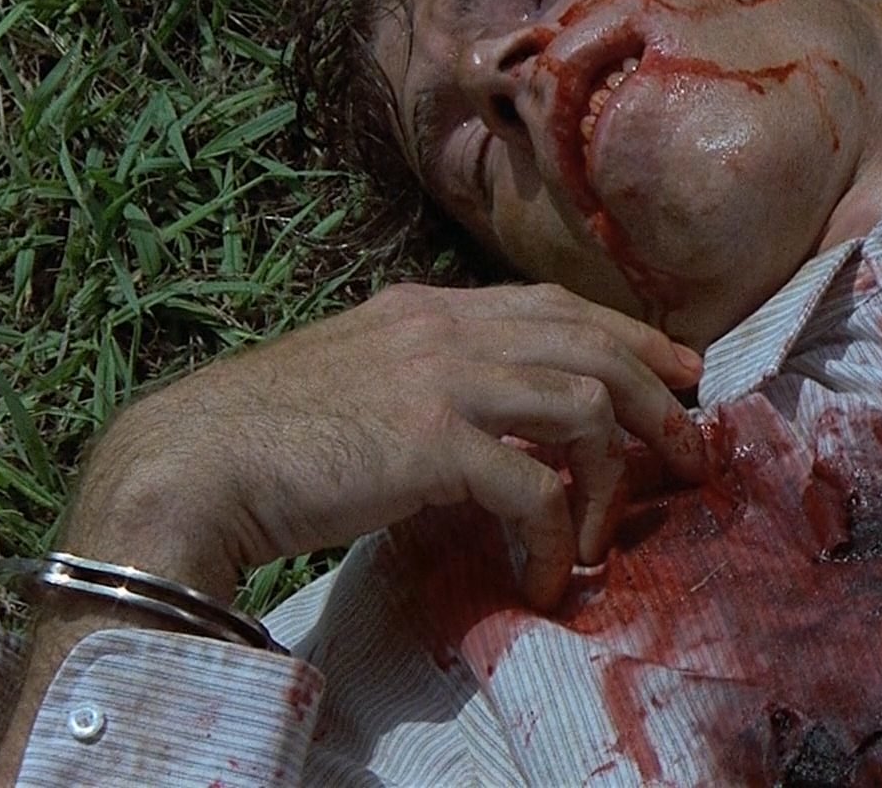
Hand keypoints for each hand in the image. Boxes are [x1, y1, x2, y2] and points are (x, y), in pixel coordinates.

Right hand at [64, 282, 704, 609]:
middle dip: (657, 399)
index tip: (677, 371)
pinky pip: (536, 489)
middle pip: (593, 345)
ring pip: (586, 405)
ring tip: (616, 530)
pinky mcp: (434, 443)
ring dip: (617, 475)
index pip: (556, 306)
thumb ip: (425, 376)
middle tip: (690, 451)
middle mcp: (446, 328)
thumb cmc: (263, 435)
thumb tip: (488, 420)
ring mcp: (443, 379)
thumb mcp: (358, 374)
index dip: (629, 334)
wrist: (190, 463)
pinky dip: (557, 538)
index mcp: (428, 307)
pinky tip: (549, 576)